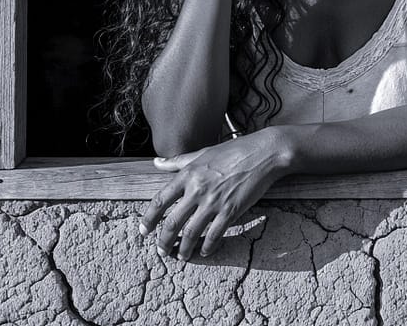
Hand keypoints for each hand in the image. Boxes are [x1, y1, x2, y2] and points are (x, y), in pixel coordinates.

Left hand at [139, 129, 289, 259]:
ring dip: (183, 249)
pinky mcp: (231, 211)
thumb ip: (178, 161)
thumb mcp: (202, 153)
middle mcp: (197, 189)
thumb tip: (156, 163)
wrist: (263, 153)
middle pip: (172, 222)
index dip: (149, 218)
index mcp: (188, 174)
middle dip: (163, 241)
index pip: (160, 200)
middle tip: (161, 250)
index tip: (144, 231)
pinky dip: (208, 247)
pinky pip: (214, 235)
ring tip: (180, 256)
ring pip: (191, 233)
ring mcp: (214, 201)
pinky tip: (205, 252)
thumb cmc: (233, 151)